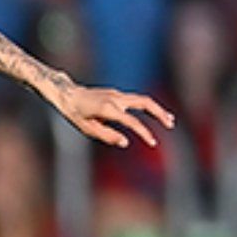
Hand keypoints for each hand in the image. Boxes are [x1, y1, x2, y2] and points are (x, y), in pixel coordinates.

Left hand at [56, 84, 174, 148]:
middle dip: (159, 113)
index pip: (132, 122)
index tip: (152, 142)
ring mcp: (116, 94)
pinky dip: (146, 107)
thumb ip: (107, 136)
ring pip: (142, 99)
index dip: (144, 133)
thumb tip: (125, 142)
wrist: (66, 94)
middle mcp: (116, 98)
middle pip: (145, 102)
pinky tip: (151, 115)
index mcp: (108, 109)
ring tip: (168, 119)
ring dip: (156, 108)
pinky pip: (134, 100)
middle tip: (171, 124)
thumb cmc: (74, 113)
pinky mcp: (116, 94)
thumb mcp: (87, 129)